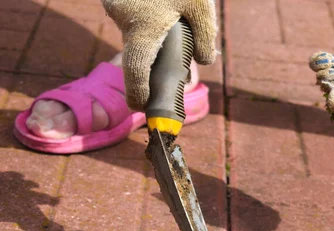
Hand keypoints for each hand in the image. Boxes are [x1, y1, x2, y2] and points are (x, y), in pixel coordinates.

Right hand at [102, 0, 217, 110]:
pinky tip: (165, 22)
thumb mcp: (200, 5)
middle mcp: (125, 23)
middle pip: (136, 56)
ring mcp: (118, 10)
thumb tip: (204, 61)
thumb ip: (204, 36)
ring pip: (135, 38)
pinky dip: (148, 29)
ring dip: (152, 47)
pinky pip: (133, 23)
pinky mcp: (118, 2)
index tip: (141, 106)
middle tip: (171, 80)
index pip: (135, 71)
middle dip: (150, 71)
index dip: (138, 92)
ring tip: (177, 44)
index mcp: (143, 30)